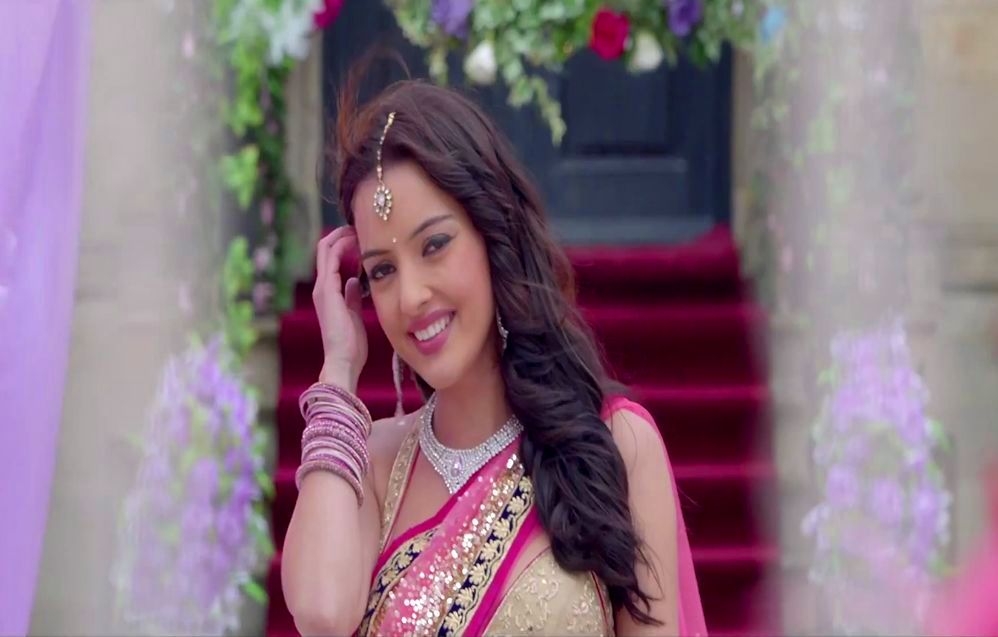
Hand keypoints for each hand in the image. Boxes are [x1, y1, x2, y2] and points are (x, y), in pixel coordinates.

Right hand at [312, 226, 366, 392]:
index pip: (331, 259)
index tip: (361, 237)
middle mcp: (322, 287)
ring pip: (326, 250)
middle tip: (359, 225)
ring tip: (358, 228)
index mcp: (328, 293)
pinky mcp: (327, 291)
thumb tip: (354, 281)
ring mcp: (322, 288)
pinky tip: (357, 241)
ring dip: (342, 236)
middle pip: (325, 249)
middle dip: (342, 234)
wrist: (343, 360)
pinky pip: (331, 260)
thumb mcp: (354, 314)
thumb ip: (352, 297)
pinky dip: (343, 246)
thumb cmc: (351, 344)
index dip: (344, 244)